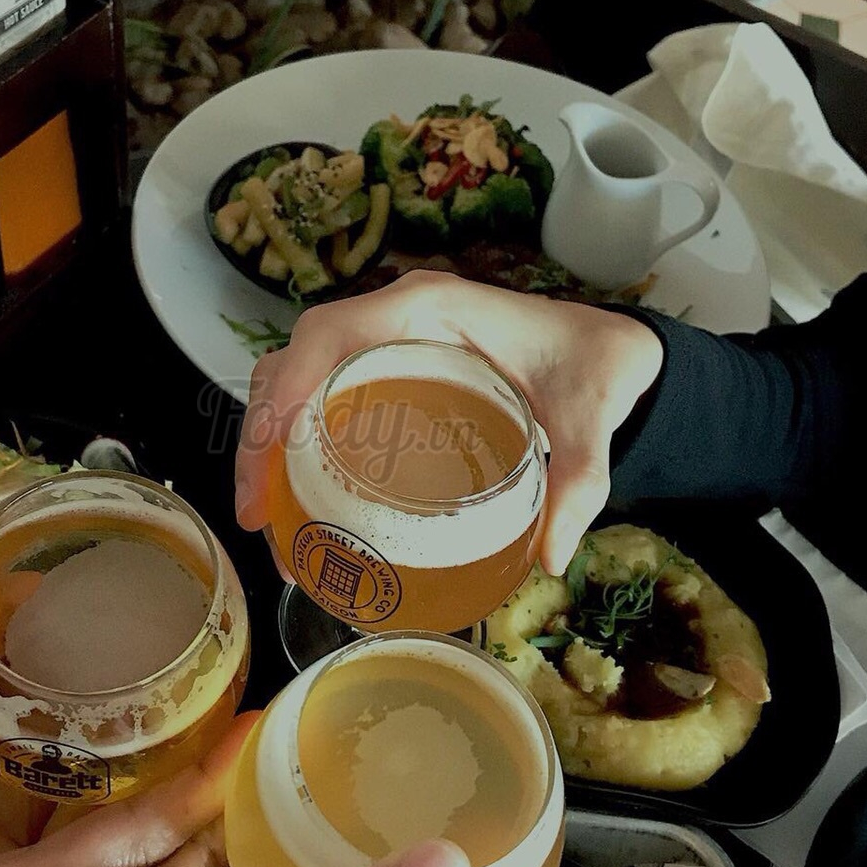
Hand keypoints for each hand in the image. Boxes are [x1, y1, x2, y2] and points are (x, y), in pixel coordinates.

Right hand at [0, 647, 236, 866]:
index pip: (130, 842)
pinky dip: (0, 779)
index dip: (194, 787)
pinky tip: (5, 715)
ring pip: (40, 822)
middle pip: (96, 824)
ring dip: (61, 755)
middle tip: (178, 670)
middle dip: (134, 752)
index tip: (249, 735)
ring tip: (100, 666)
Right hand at [235, 270, 664, 574]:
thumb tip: (549, 557)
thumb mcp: (590, 424)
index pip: (330, 331)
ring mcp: (387, 339)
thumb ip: (579, 485)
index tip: (270, 447)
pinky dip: (297, 440)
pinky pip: (323, 392)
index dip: (288, 383)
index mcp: (430, 308)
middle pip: (295, 358)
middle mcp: (396, 316)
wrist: (610, 351)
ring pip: (298, 376)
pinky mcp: (390, 366)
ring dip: (269, 439)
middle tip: (257, 512)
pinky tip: (300, 498)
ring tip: (267, 516)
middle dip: (261, 431)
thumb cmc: (593, 369)